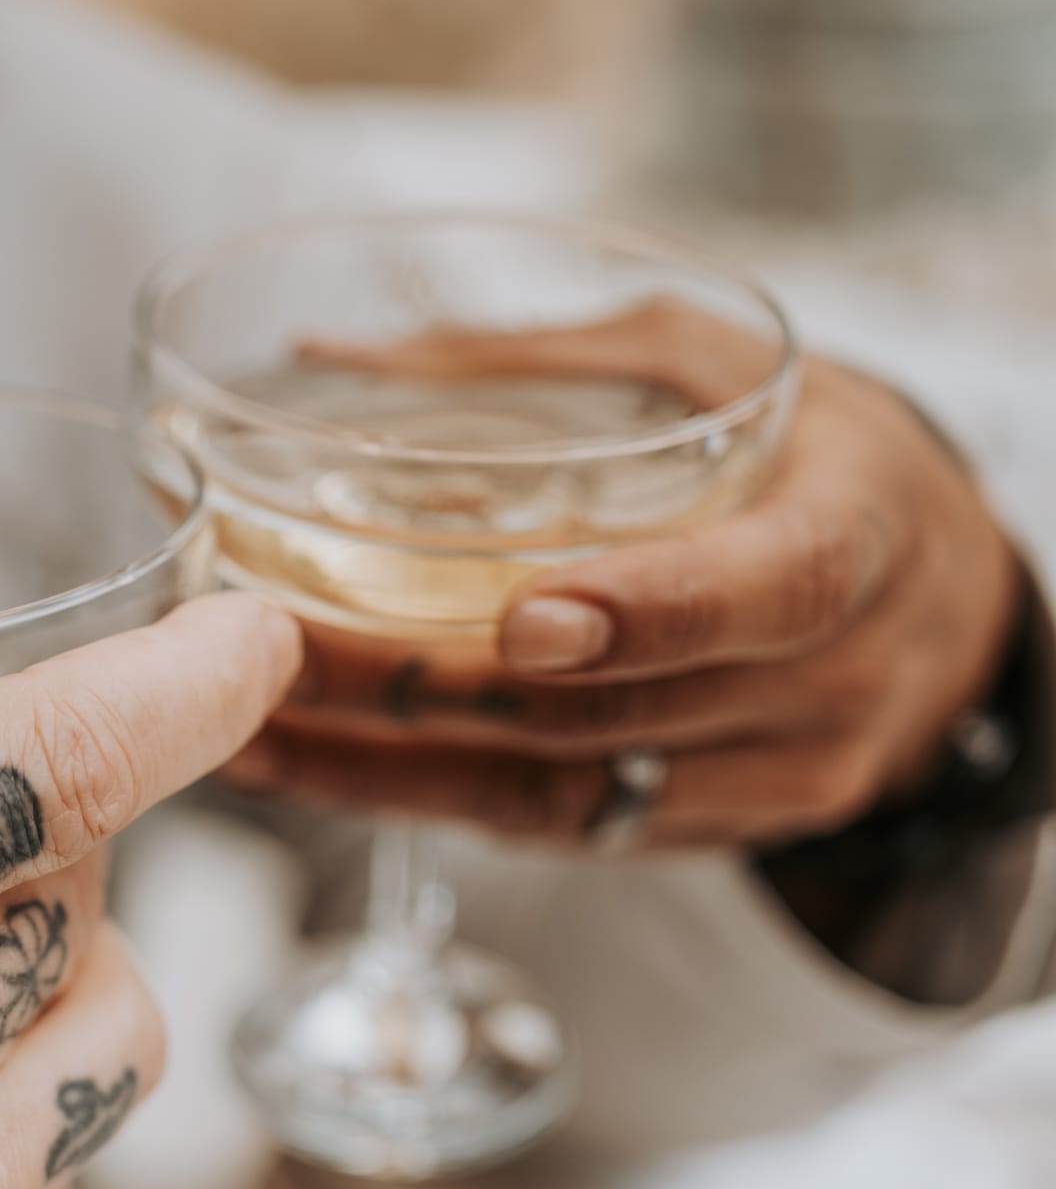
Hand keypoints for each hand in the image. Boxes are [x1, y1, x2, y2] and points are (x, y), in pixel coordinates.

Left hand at [231, 332, 1020, 852]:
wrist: (938, 614)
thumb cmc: (817, 462)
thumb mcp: (721, 371)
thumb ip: (547, 362)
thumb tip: (335, 353)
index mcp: (855, 538)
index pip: (764, 592)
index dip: (646, 610)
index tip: (521, 618)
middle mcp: (828, 682)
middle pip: (611, 712)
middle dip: (426, 692)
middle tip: (278, 656)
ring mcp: (777, 779)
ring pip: (566, 797)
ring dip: (393, 774)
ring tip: (250, 734)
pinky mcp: (716, 835)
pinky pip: (563, 832)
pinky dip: (434, 800)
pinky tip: (326, 770)